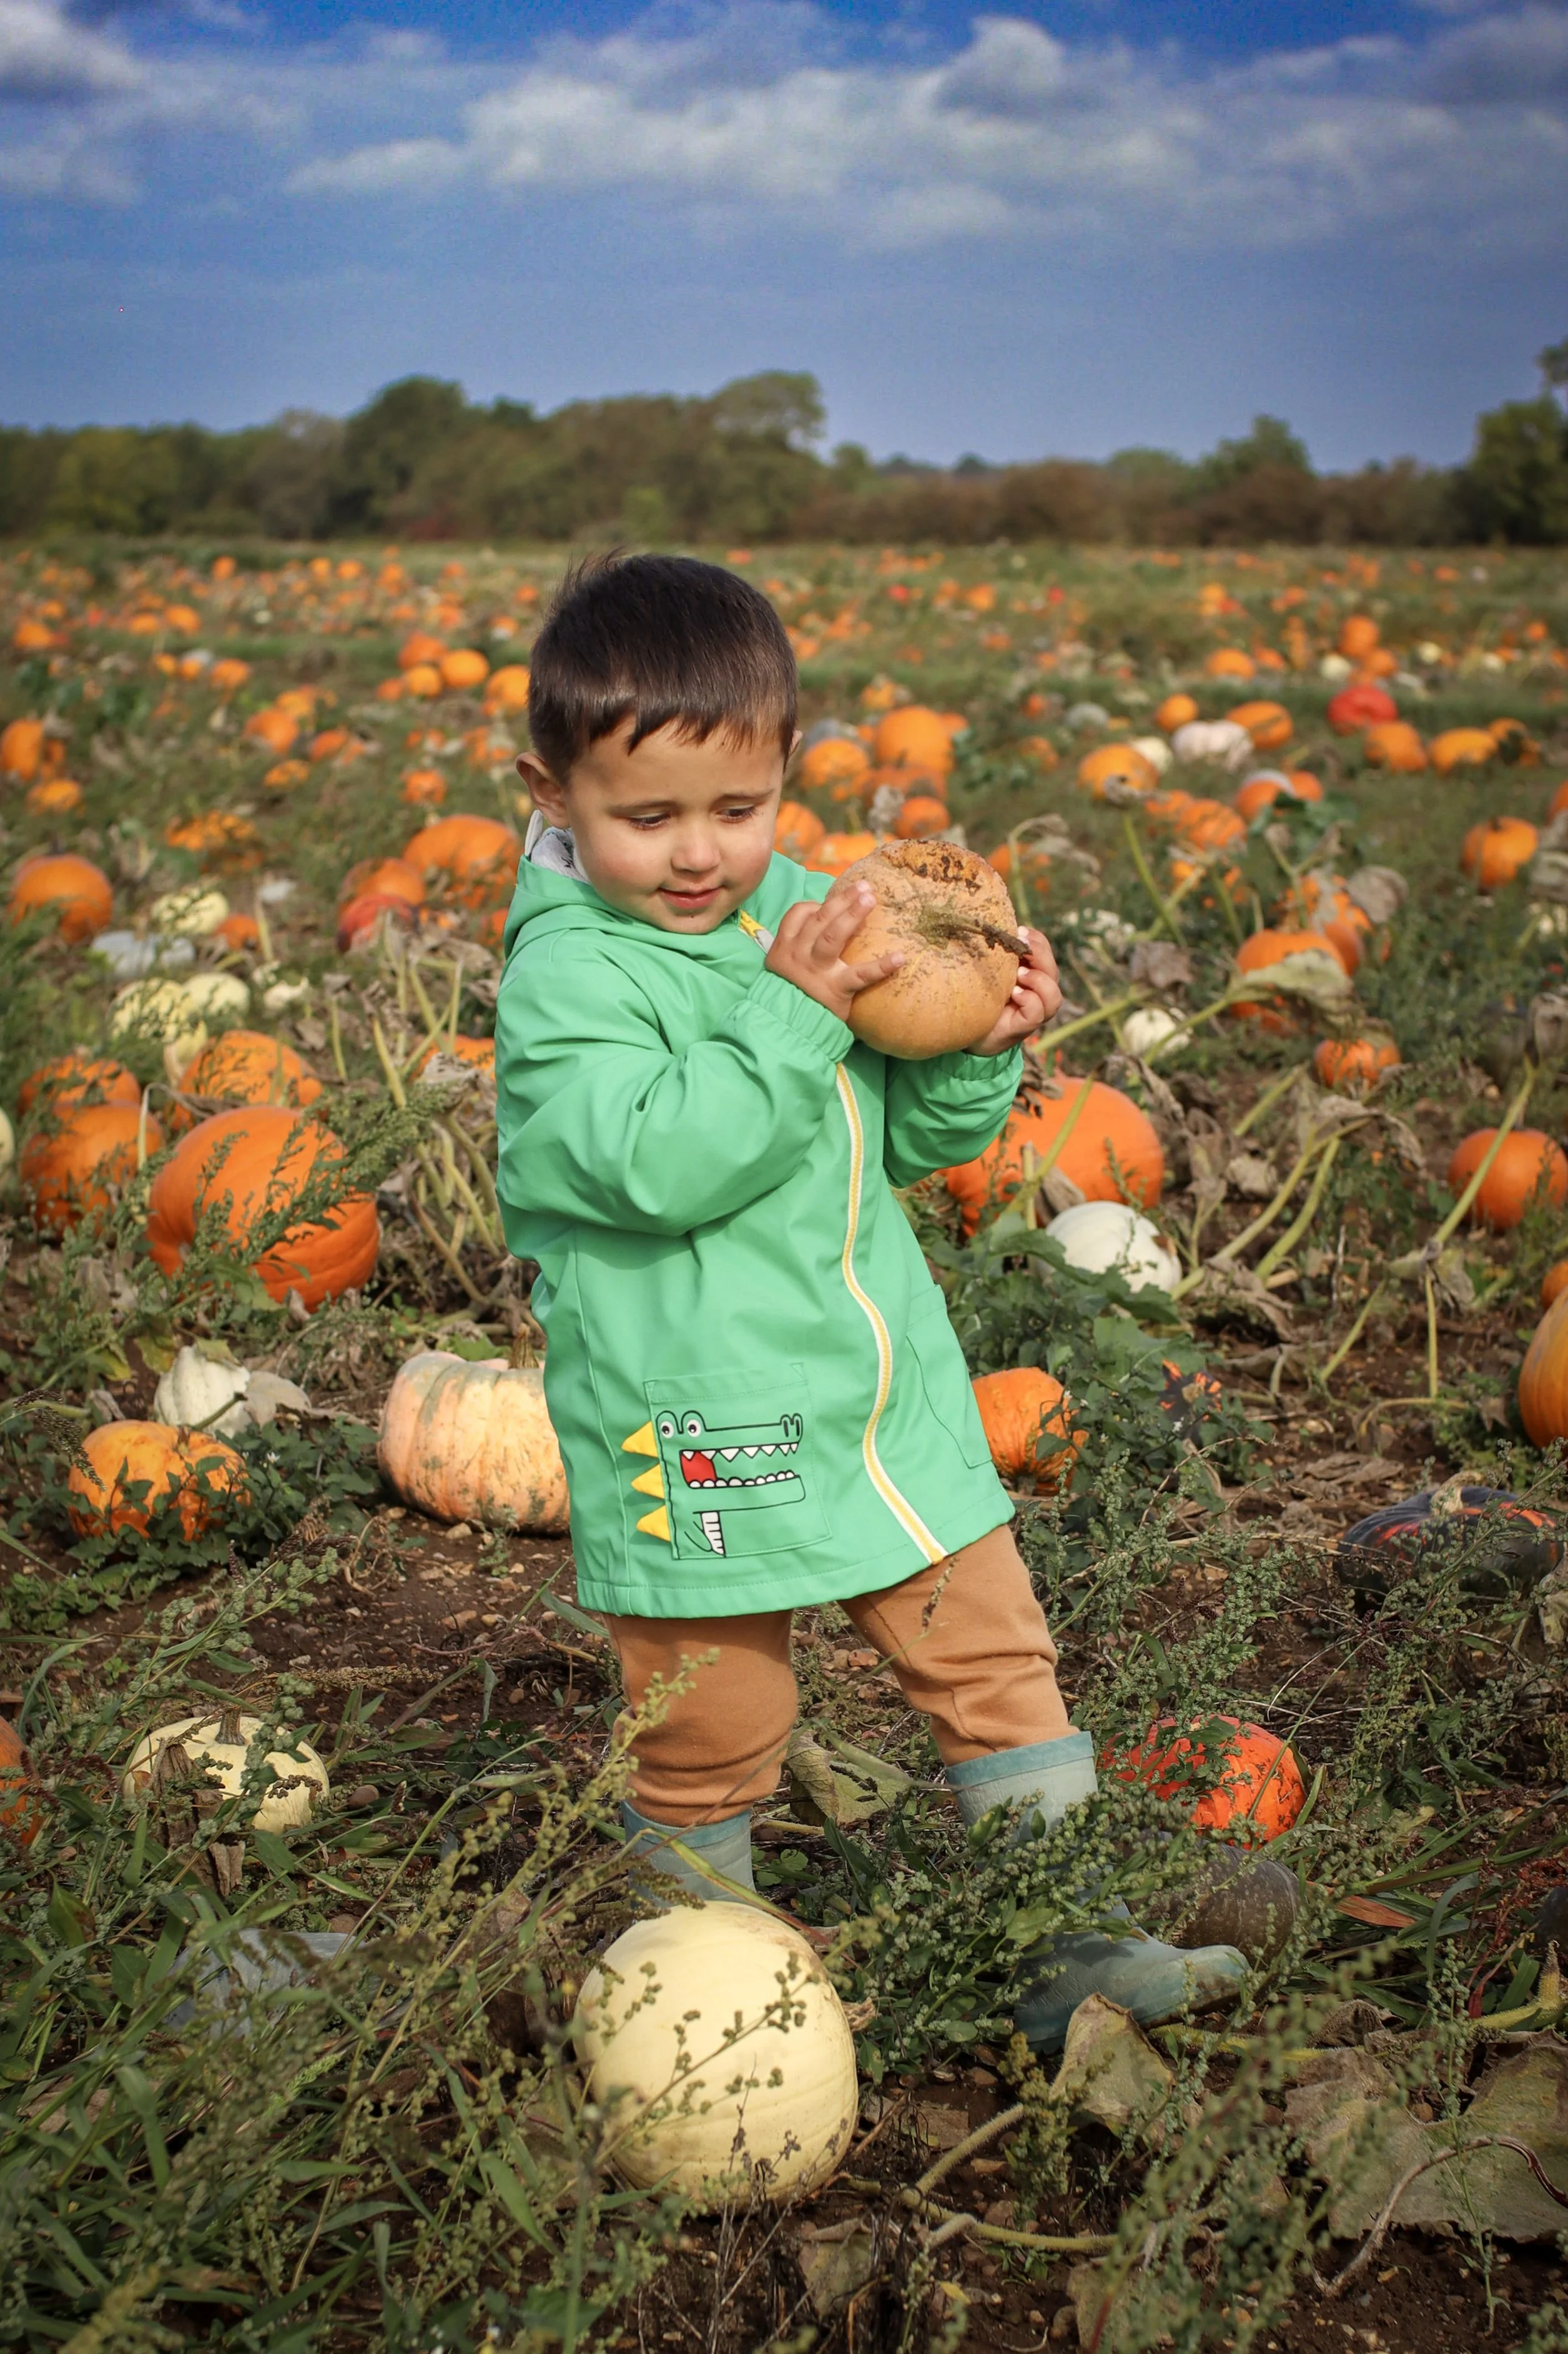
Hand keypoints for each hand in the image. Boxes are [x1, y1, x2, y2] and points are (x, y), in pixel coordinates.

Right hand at [765, 880, 902, 1021]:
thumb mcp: (784, 968)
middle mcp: (799, 955)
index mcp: (785, 947)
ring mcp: (817, 971)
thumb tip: (825, 919)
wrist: (786, 1029)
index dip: (816, 905)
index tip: (830, 904)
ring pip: (832, 937)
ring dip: (852, 915)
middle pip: (820, 919)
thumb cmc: (792, 995)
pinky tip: (900, 957)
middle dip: (842, 901)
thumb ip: (800, 945)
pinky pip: (860, 976)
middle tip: (864, 886)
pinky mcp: (836, 990)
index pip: (798, 914)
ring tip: (871, 899)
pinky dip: (881, 967)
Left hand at [966, 927, 1062, 1054]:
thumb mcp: (988, 970)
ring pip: (1053, 994)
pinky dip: (1029, 1000)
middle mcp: (1038, 992)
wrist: (968, 1031)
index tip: (1019, 931)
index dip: (1037, 940)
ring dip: (1038, 980)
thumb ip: (996, 953)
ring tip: (1018, 974)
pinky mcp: (1024, 1026)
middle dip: (1040, 955)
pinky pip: (1037, 1012)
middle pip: (1052, 970)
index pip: (1045, 951)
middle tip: (1021, 946)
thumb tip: (990, 924)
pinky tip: (1014, 994)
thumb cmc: (979, 997)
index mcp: (1031, 973)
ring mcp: (1034, 1011)